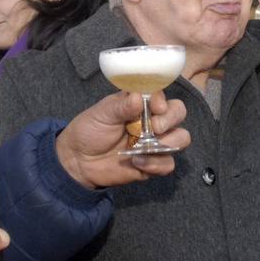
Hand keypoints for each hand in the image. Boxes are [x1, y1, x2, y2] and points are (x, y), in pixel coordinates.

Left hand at [55, 90, 187, 187]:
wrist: (78, 161)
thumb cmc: (89, 130)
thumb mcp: (102, 113)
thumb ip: (121, 106)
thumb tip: (138, 97)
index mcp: (140, 104)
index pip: (162, 96)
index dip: (162, 100)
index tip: (155, 107)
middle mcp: (152, 121)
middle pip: (178, 114)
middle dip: (171, 119)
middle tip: (155, 127)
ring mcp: (155, 142)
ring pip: (181, 138)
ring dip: (168, 143)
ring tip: (145, 147)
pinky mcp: (153, 164)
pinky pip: (168, 164)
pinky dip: (156, 164)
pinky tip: (137, 162)